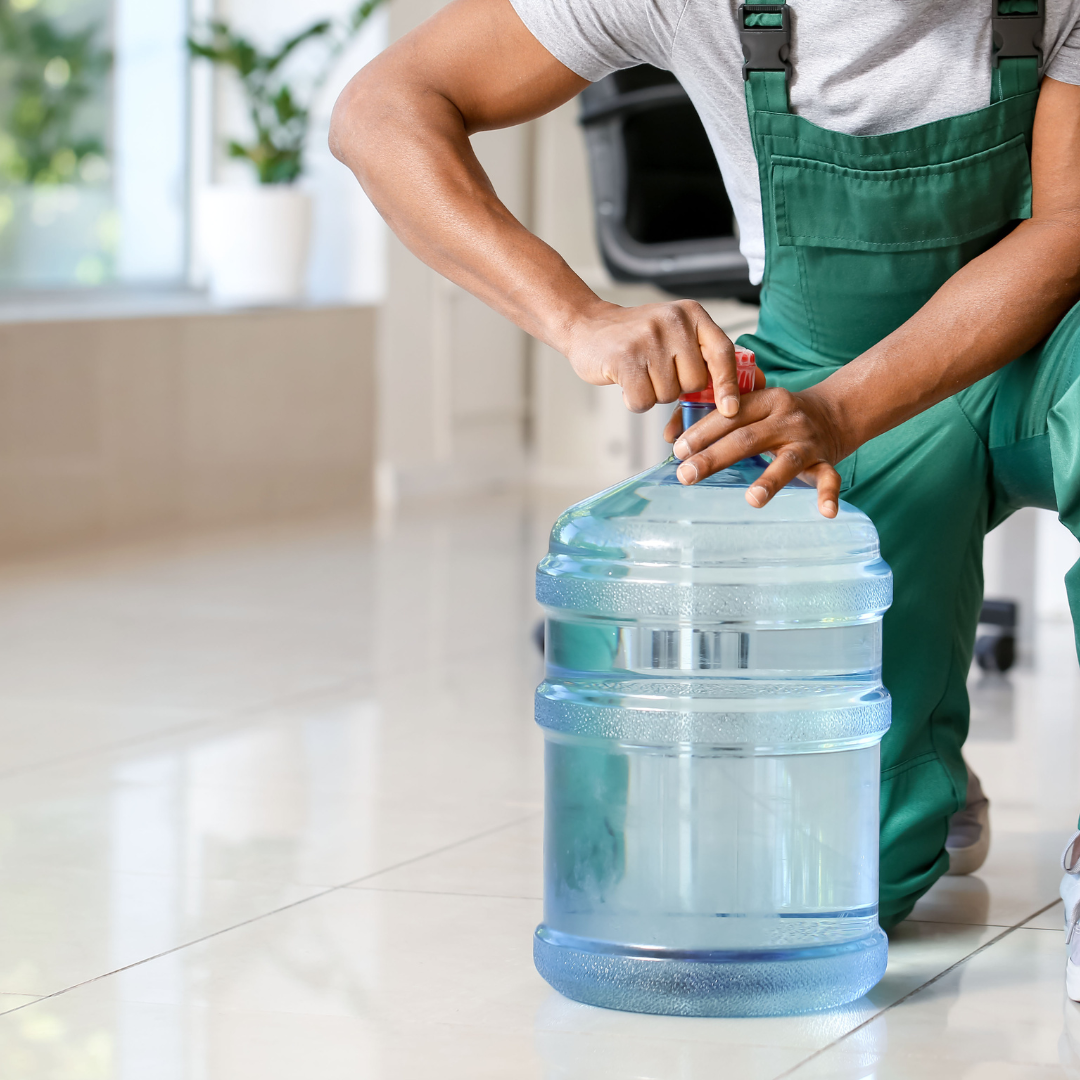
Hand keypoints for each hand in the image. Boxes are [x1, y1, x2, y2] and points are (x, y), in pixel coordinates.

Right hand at [561, 300, 744, 415]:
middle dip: (677, 387)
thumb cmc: (634, 336)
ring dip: (653, 394)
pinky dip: (635, 400)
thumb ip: (700, 354)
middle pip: (694, 381)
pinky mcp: (625, 358)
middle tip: (656, 371)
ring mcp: (648, 339)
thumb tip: (728, 397)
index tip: (730, 409)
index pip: (722, 352)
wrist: (587, 325)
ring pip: (668, 394)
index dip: (728, 384)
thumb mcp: (674, 332)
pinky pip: (643, 401)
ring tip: (639, 373)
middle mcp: (673, 321)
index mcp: (691, 314)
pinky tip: (626, 382)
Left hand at [670, 385, 847, 518]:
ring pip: (788, 461)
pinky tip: (825, 512)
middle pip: (747, 438)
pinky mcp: (825, 461)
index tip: (679, 450)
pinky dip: (829, 494)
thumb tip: (669, 437)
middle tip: (688, 475)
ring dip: (770, 481)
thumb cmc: (777, 414)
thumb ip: (712, 417)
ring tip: (752, 499)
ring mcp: (806, 441)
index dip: (702, 432)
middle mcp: (786, 419)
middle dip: (715, 457)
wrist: (833, 412)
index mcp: (765, 401)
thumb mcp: (750, 407)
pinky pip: (829, 478)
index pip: (730, 415)